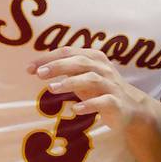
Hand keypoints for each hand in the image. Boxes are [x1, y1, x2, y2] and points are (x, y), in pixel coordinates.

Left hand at [31, 52, 149, 139]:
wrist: (131, 109)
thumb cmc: (100, 90)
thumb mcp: (83, 76)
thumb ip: (65, 69)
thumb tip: (37, 68)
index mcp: (94, 57)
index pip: (68, 51)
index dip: (48, 58)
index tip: (29, 68)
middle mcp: (103, 68)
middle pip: (79, 62)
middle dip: (57, 66)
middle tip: (39, 74)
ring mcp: (111, 85)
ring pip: (91, 79)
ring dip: (70, 83)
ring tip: (52, 89)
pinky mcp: (116, 103)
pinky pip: (103, 101)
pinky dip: (89, 105)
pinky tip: (75, 109)